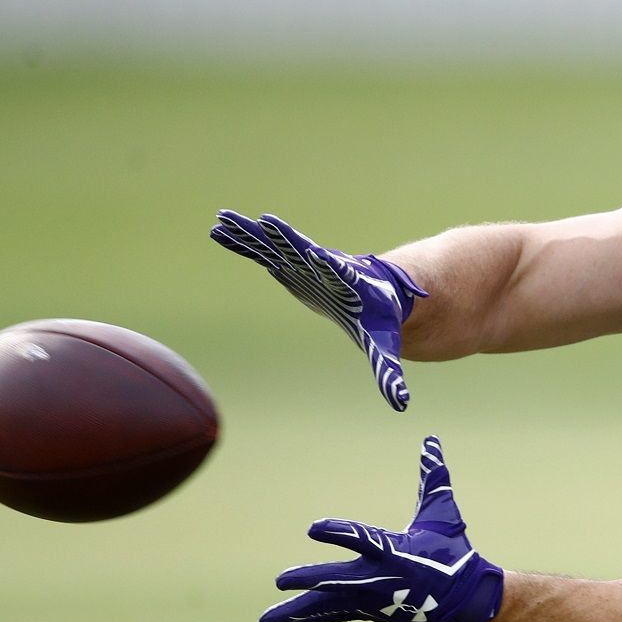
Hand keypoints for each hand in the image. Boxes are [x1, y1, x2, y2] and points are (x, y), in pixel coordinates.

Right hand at [210, 209, 426, 410]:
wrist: (380, 293)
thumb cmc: (381, 318)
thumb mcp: (383, 346)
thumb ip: (389, 373)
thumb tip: (401, 403)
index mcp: (343, 281)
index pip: (328, 267)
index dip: (314, 255)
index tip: (302, 243)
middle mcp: (320, 265)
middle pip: (295, 247)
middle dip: (275, 236)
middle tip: (256, 222)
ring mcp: (304, 262)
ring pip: (273, 245)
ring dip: (248, 233)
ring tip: (220, 218)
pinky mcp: (291, 264)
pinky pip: (264, 251)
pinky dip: (244, 242)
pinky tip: (220, 231)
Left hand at [260, 436, 503, 621]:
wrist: (464, 602)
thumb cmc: (451, 552)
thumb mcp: (442, 514)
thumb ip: (432, 478)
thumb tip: (432, 439)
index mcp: (395, 552)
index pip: (362, 539)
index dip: (337, 533)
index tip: (312, 528)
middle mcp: (378, 579)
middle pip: (337, 580)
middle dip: (309, 578)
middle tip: (281, 579)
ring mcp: (370, 600)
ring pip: (327, 605)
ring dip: (296, 611)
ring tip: (266, 620)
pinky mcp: (366, 611)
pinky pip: (331, 615)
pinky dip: (306, 618)